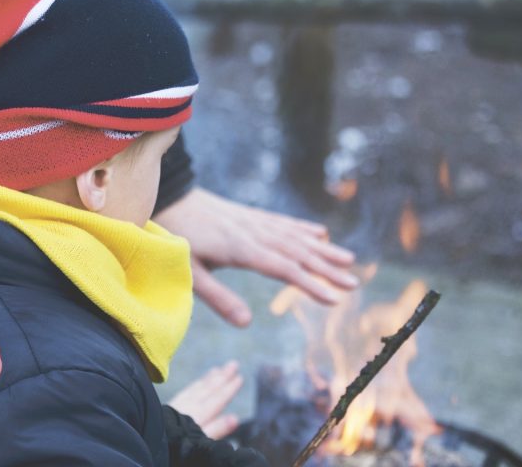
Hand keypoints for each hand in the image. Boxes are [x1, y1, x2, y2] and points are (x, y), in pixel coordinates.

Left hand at [153, 187, 357, 326]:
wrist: (169, 197)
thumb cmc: (175, 238)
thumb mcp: (190, 272)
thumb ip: (218, 298)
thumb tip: (246, 323)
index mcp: (240, 248)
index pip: (283, 269)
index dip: (309, 284)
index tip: (333, 298)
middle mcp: (253, 233)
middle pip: (296, 253)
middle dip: (326, 269)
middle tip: (353, 284)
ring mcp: (253, 222)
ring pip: (294, 237)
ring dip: (322, 249)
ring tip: (349, 261)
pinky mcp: (249, 216)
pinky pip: (282, 223)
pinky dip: (302, 229)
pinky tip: (320, 234)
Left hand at [168, 361, 243, 439]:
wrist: (149, 436)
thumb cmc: (176, 442)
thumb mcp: (200, 439)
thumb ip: (217, 428)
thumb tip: (235, 418)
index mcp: (199, 415)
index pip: (217, 399)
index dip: (229, 389)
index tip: (240, 377)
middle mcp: (190, 406)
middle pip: (208, 389)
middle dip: (222, 377)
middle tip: (233, 364)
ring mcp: (179, 404)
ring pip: (198, 387)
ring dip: (210, 378)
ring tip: (219, 369)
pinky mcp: (170, 406)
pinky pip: (187, 390)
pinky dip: (196, 384)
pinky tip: (199, 383)